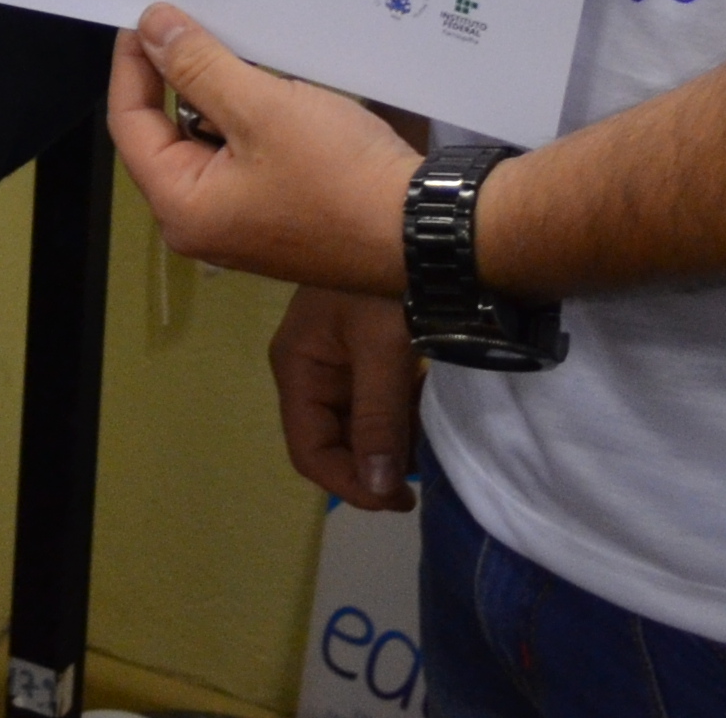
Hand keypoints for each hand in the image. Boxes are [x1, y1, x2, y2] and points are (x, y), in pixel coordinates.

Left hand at [106, 4, 417, 294]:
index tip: (148, 16)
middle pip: (166, 134)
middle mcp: (202, 224)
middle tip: (195, 20)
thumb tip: (149, 27)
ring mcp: (242, 223)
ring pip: (210, 141)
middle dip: (180, 76)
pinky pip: (245, 155)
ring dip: (221, 94)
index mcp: (182, 207)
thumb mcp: (261, 108)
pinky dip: (251, 118)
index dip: (132, 64)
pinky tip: (271, 83)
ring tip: (238, 45)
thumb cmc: (337, 175)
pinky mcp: (279, 214)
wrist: (423, 229)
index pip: (129, 123)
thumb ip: (197, 67)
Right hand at [270, 284, 422, 510]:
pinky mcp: (364, 350)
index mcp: (298, 365)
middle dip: (372, 465)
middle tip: (418, 480)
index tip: (398, 499)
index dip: (348, 485)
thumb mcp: (382, 350)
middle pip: (331, 440)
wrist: (427, 226)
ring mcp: (337, 358)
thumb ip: (378, 420)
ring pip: (356, 424)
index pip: (309, 450)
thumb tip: (376, 491)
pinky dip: (400, 418)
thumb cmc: (392, 283)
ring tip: (427, 449)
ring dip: (389, 444)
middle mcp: (310, 366)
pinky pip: (375, 401)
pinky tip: (427, 417)